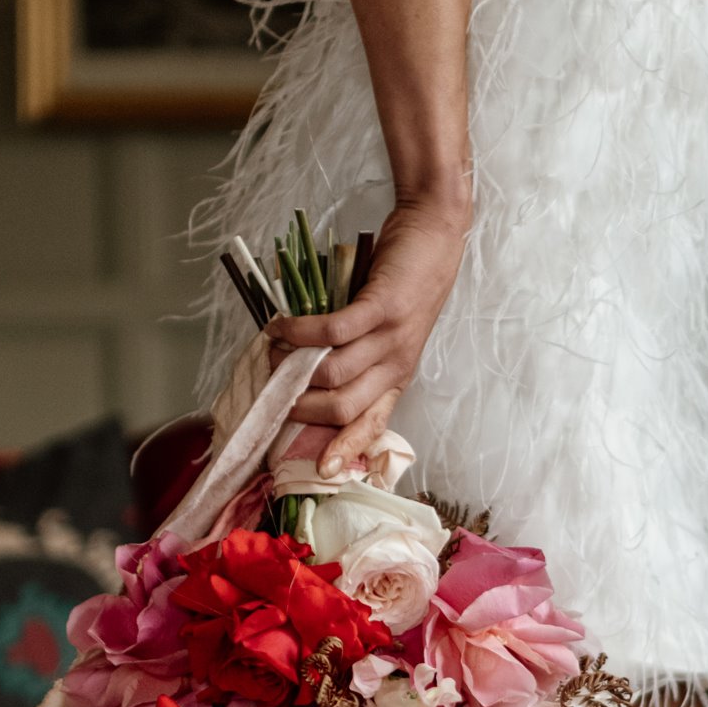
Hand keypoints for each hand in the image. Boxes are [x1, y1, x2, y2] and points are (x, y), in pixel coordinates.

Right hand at [268, 193, 470, 472]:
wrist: (435, 236)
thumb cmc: (405, 284)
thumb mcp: (388, 333)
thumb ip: (355, 357)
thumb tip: (302, 374)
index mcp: (397, 377)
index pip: (372, 424)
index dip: (345, 449)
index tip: (322, 470)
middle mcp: (397, 365)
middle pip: (343, 408)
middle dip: (301, 408)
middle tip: (274, 391)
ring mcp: (392, 337)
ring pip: (334, 374)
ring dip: (293, 366)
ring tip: (272, 353)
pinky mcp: (383, 307)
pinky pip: (333, 331)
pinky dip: (299, 331)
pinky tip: (281, 326)